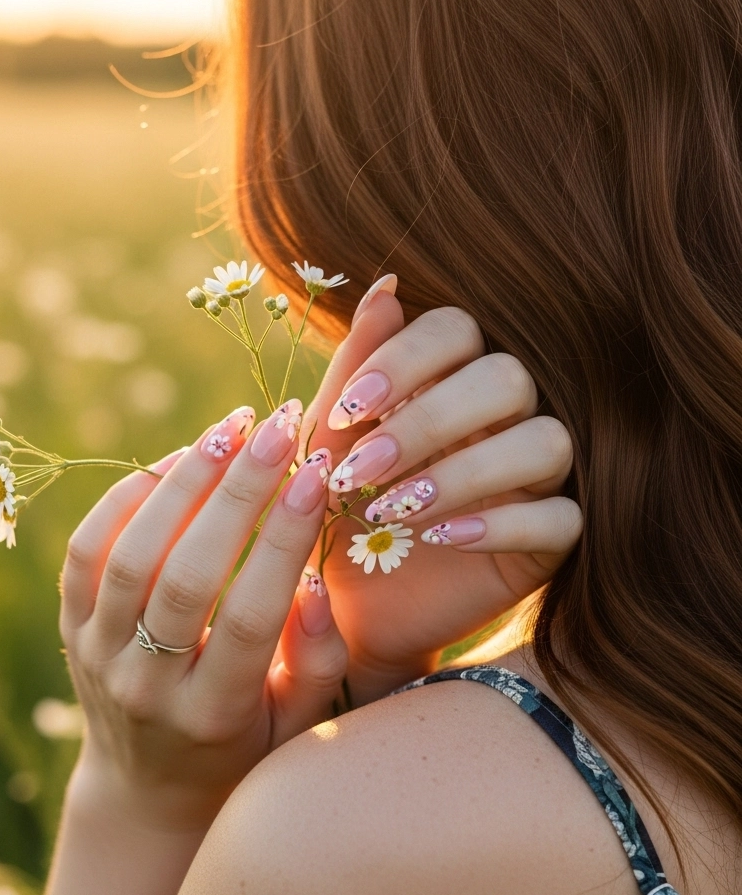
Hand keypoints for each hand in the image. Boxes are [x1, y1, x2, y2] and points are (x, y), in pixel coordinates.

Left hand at [59, 403, 346, 826]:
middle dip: (237, 492)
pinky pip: (85, 552)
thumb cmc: (245, 749)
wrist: (147, 793)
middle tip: (280, 428)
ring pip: (130, 555)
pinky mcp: (69, 631)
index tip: (319, 474)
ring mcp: (98, 657)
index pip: (251, 613)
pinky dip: (126, 498)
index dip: (286, 539)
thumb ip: (316, 662)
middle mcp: (146, 687)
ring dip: (182, 483)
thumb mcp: (297, 727)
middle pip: (185, 574)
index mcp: (214, 714)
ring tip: (231, 430)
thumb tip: (317, 585)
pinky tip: (177, 462)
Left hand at [303, 281, 582, 700]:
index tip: (347, 413)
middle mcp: (506, 417)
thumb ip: (355, 371)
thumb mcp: (332, 445)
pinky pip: (563, 518)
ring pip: (548, 442)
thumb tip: (385, 286)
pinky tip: (444, 537)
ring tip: (402, 509)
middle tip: (363, 470)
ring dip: (468, 471)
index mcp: (450, 379)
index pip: (457, 330)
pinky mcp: (553, 541)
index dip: (405, 361)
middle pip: (508, 378)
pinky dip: (502, 524)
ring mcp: (537, 477)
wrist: (348, 608)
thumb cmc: (339, 514)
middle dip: (429, 421)